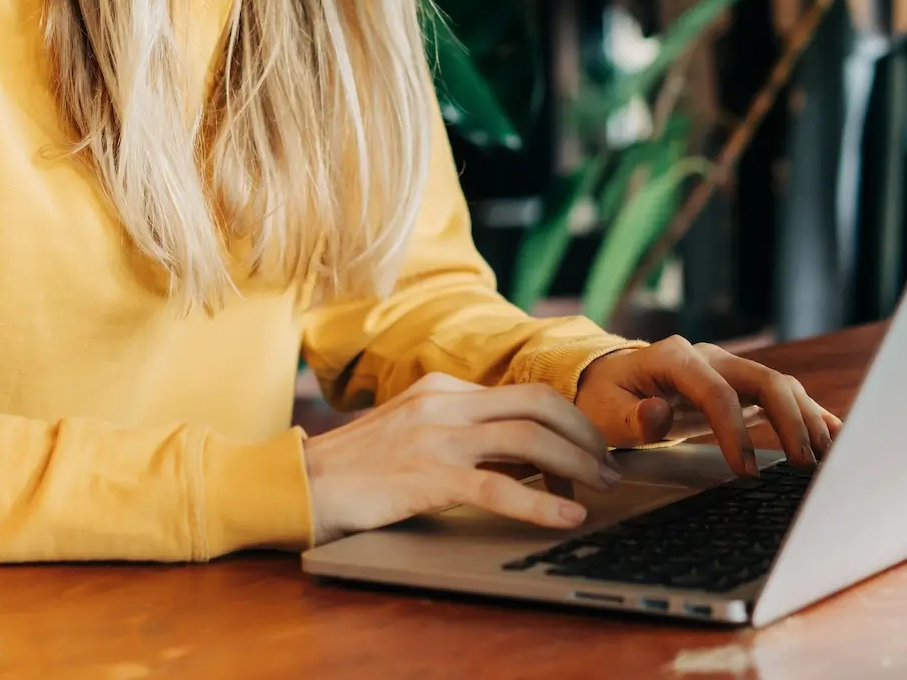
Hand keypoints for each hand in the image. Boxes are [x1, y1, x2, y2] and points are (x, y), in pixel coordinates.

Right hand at [303, 372, 621, 544]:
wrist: (297, 483)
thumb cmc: (356, 470)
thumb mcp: (415, 436)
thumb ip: (465, 438)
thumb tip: (528, 459)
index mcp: (443, 388)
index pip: (524, 394)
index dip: (568, 421)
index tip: (590, 452)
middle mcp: (444, 402)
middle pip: (539, 403)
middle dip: (584, 434)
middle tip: (608, 467)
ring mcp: (436, 436)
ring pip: (529, 438)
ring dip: (577, 464)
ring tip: (600, 489)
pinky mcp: (426, 475)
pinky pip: (498, 488)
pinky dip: (542, 503)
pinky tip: (566, 517)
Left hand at [573, 337, 841, 472]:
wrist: (610, 379)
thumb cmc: (605, 398)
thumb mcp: (604, 411)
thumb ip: (629, 416)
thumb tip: (657, 414)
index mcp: (676, 358)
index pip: (717, 392)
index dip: (735, 432)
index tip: (746, 473)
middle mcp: (710, 356)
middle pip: (764, 379)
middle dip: (789, 422)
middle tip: (802, 466)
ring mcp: (729, 367)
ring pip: (780, 385)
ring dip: (806, 419)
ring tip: (825, 458)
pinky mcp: (741, 384)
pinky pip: (781, 395)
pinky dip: (808, 414)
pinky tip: (833, 436)